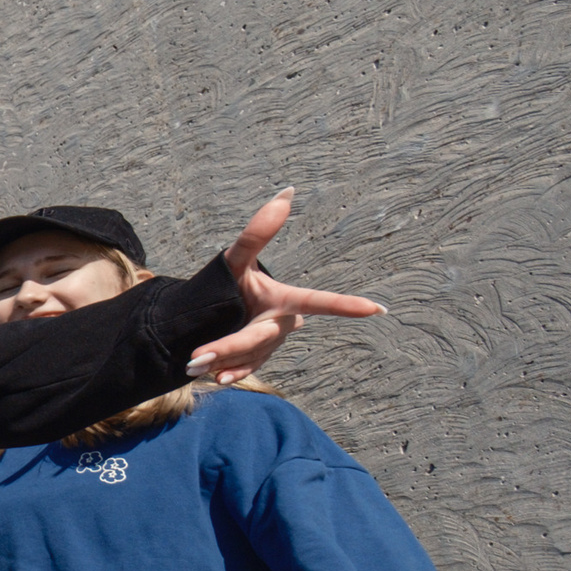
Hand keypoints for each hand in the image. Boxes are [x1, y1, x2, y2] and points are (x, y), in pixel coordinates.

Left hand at [187, 191, 384, 385]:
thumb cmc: (228, 283)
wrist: (207, 313)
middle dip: (229, 348)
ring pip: (247, 358)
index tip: (378, 309)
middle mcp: (282, 325)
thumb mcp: (236, 260)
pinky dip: (229, 374)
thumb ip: (256, 233)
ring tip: (193, 363)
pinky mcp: (255, 363)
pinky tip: (215, 378)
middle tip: (196, 358)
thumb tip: (286, 192)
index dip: (347, 305)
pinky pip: (244, 371)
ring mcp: (269, 346)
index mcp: (285, 300)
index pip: (317, 301)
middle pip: (259, 339)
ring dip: (220, 361)